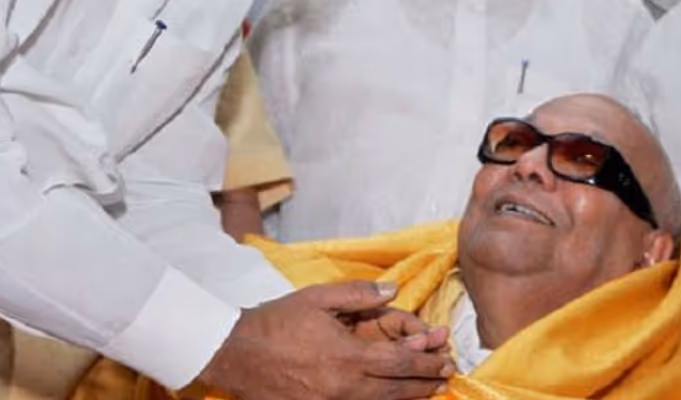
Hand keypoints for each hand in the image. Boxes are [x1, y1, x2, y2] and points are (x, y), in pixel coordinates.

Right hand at [198, 281, 454, 399]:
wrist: (234, 353)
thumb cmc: (276, 322)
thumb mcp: (317, 298)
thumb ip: (358, 294)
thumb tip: (393, 290)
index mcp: (347, 356)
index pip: (400, 363)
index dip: (427, 362)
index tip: (445, 358)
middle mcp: (344, 387)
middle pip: (397, 391)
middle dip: (426, 383)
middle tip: (446, 375)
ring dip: (410, 398)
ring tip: (428, 390)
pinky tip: (391, 398)